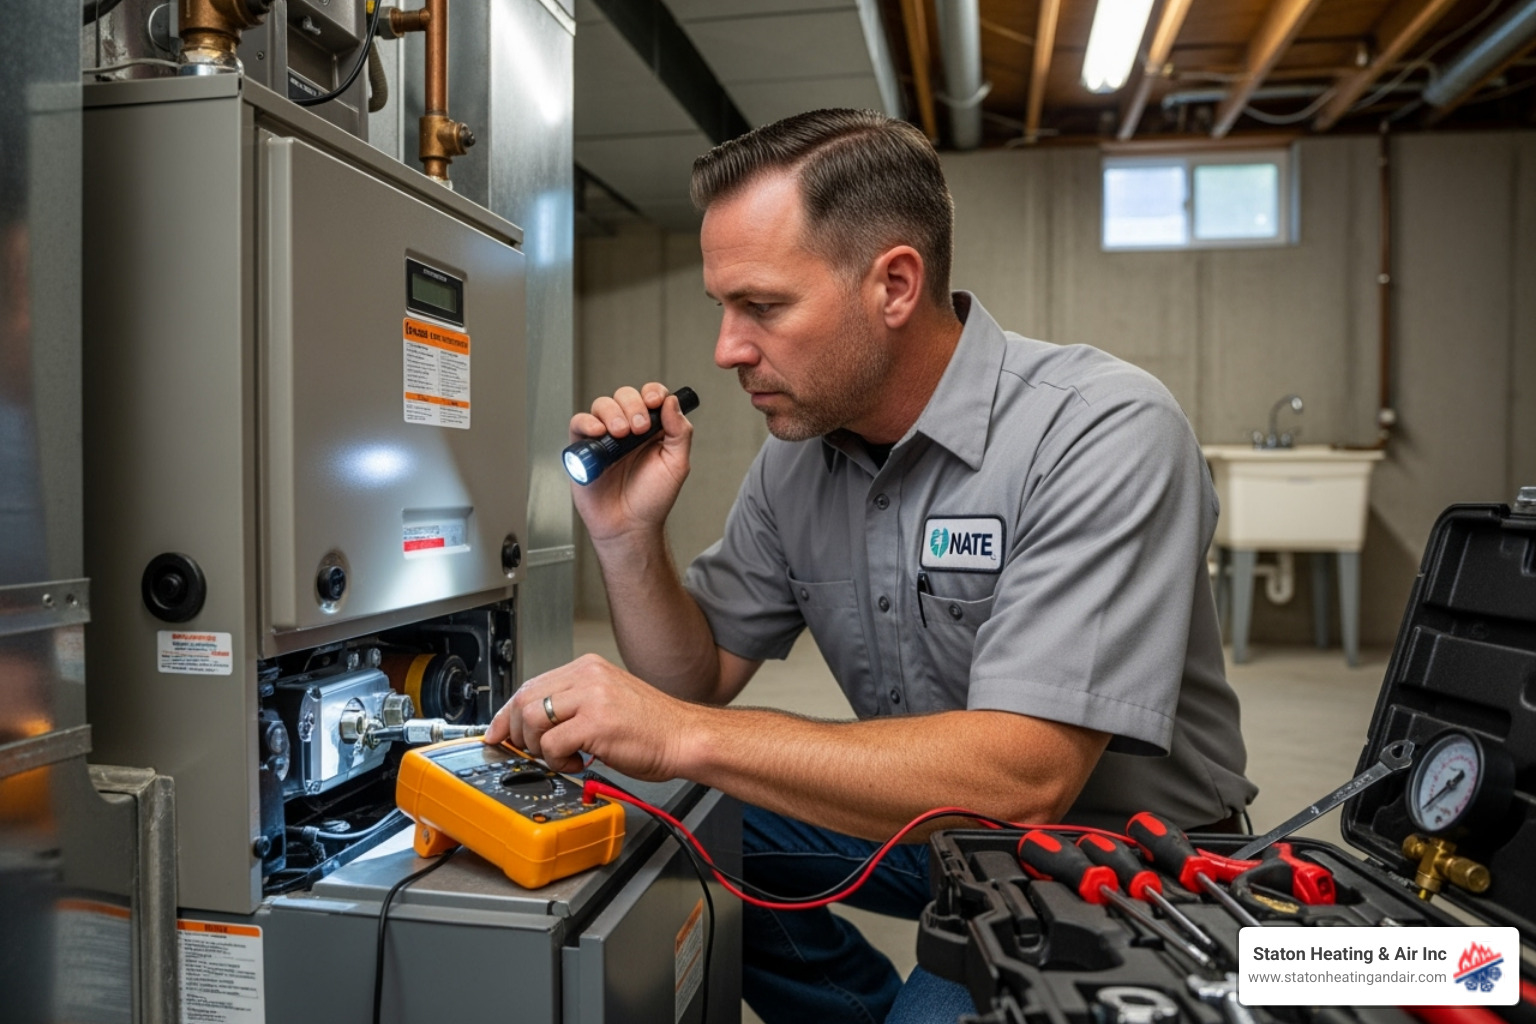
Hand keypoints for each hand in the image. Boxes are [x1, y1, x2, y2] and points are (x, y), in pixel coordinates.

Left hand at [484, 654, 695, 779]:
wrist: (686, 738)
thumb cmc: (653, 728)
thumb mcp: (608, 702)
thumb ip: (574, 706)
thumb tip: (535, 726)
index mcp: (588, 668)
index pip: (531, 685)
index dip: (507, 713)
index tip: (497, 732)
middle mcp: (587, 676)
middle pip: (524, 698)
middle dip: (515, 731)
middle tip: (526, 751)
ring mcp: (592, 697)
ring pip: (532, 719)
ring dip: (537, 747)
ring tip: (560, 757)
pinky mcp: (596, 722)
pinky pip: (551, 743)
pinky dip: (556, 760)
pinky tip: (577, 762)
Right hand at [570, 384, 691, 544]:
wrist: (628, 526)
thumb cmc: (651, 500)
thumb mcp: (677, 465)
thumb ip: (679, 432)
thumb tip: (672, 402)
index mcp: (652, 430)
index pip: (651, 397)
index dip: (652, 393)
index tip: (654, 402)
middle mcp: (628, 429)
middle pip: (625, 396)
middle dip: (632, 406)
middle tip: (638, 428)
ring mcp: (605, 437)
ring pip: (602, 405)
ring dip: (612, 413)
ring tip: (620, 434)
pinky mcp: (585, 448)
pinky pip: (579, 423)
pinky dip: (587, 422)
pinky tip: (599, 433)